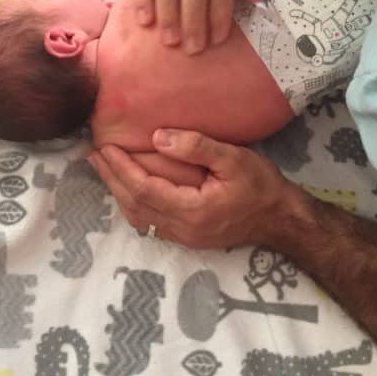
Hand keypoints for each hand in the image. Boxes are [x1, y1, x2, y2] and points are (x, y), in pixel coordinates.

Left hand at [88, 129, 309, 249]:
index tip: (105, 148)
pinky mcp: (189, 238)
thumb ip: (197, 147)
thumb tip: (158, 137)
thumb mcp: (234, 159)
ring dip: (119, 192)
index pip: (144, 189)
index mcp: (192, 211)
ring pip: (140, 218)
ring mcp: (185, 238)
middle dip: (112, 179)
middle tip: (93, 155)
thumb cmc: (261, 186)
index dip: (121, 169)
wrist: (282, 220)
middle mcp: (183, 229)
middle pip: (135, 206)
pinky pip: (151, 222)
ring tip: (104, 169)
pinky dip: (133, 204)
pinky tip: (128, 188)